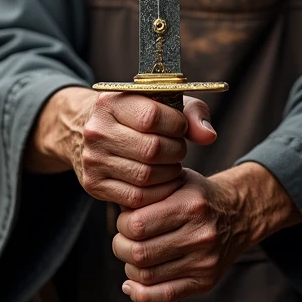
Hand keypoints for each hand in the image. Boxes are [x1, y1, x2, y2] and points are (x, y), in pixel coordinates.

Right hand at [24, 86, 216, 209]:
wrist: (99, 134)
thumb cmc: (140, 117)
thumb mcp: (164, 104)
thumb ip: (193, 114)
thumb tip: (209, 136)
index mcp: (110, 102)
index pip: (151, 116)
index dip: (176, 124)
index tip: (180, 127)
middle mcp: (96, 130)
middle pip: (151, 149)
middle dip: (175, 151)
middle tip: (178, 149)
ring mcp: (92, 159)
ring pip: (145, 176)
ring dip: (169, 173)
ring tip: (171, 164)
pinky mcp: (93, 185)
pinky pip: (136, 198)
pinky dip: (158, 192)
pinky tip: (163, 181)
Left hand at [113, 162, 300, 301]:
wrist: (237, 214)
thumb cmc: (197, 196)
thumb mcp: (176, 180)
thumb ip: (148, 191)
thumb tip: (116, 211)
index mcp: (190, 205)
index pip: (137, 225)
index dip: (122, 224)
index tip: (125, 221)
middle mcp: (200, 235)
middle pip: (139, 253)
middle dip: (121, 248)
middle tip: (123, 240)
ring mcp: (204, 262)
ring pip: (147, 277)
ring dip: (130, 269)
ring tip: (133, 257)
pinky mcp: (205, 282)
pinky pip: (163, 297)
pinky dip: (140, 294)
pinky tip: (132, 284)